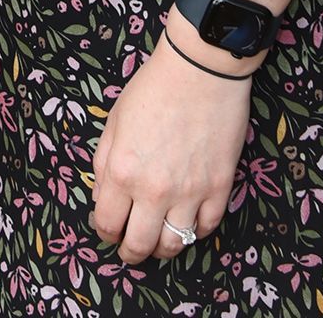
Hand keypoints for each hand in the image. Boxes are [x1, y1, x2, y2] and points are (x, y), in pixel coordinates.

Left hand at [91, 31, 254, 263]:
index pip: (107, 224)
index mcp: (122, 171)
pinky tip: (186, 220)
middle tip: (130, 248)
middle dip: (130, 252)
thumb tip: (103, 200)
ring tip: (158, 238)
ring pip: (174, 245)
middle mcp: (154, 189)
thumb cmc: (153, 89)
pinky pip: (205, 229)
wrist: (199, 71)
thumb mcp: (114, 122)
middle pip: (140, 246)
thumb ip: (103, 165)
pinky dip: (193, 231)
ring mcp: (190, 193)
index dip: (104, 232)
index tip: (108, 229)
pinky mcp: (219, 189)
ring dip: (162, 248)